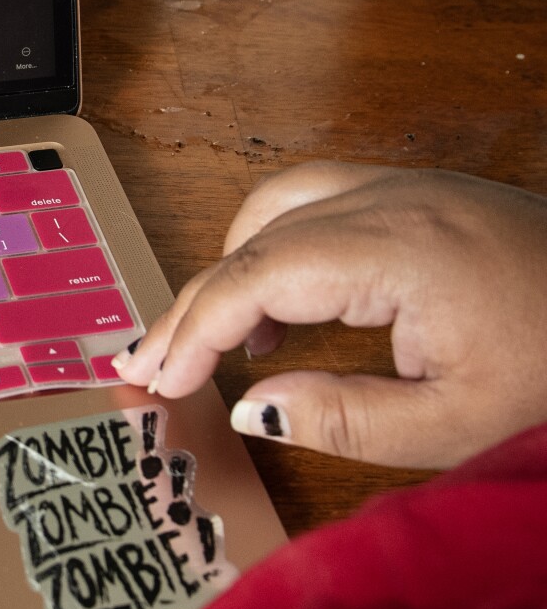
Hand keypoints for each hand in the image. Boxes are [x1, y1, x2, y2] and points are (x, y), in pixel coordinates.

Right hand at [114, 163, 546, 468]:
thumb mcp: (461, 422)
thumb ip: (344, 418)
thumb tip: (250, 405)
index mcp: (399, 248)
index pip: (255, 277)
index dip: (193, 329)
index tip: (158, 380)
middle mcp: (393, 198)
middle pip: (252, 239)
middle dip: (193, 305)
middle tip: (148, 364)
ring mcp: (408, 186)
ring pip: (275, 208)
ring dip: (230, 269)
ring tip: (210, 343)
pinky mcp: (422, 193)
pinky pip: (315, 202)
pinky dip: (274, 247)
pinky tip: (281, 307)